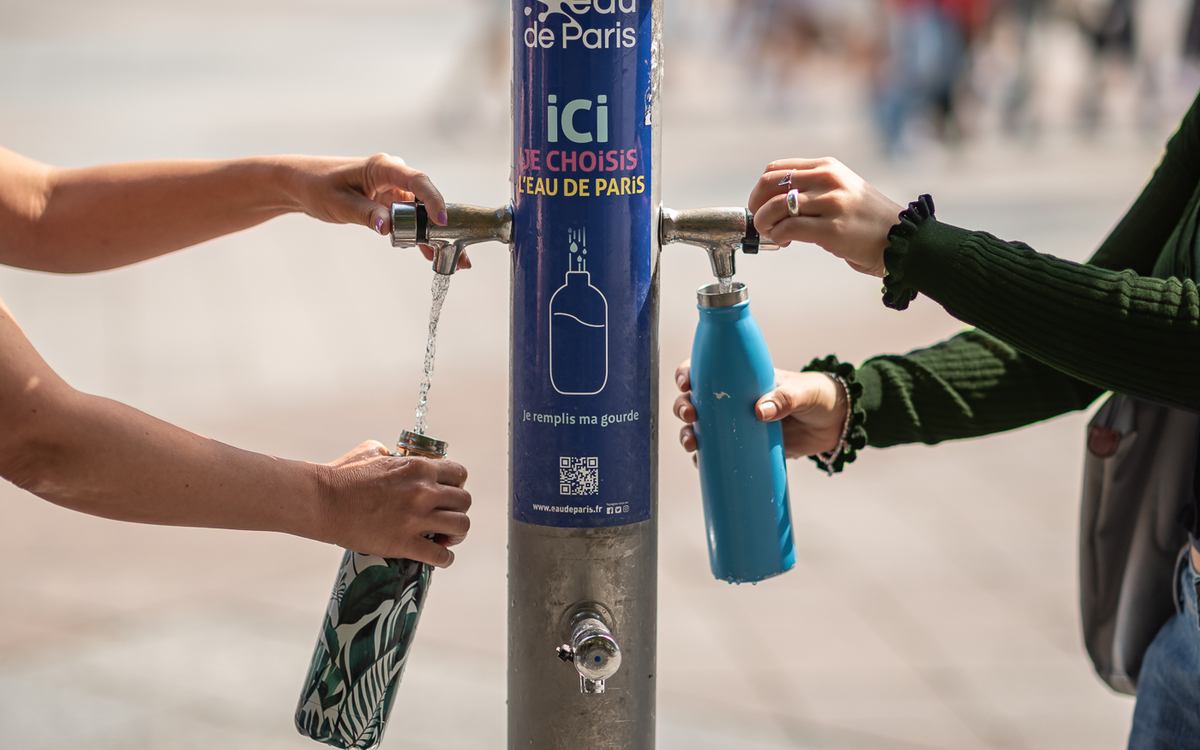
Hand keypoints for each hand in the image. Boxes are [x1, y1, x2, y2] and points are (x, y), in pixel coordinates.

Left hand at [283, 153, 470, 268]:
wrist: (301, 184)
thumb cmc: (317, 186)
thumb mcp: (339, 203)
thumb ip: (367, 215)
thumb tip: (388, 228)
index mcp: (383, 168)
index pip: (417, 181)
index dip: (433, 200)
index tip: (443, 221)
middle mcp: (394, 176)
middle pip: (427, 200)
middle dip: (445, 226)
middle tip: (460, 253)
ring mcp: (394, 189)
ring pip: (422, 213)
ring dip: (436, 236)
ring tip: (455, 261)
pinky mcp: (391, 203)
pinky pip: (411, 220)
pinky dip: (420, 237)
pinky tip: (432, 255)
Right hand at [316, 441, 471, 566]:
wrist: (322, 501)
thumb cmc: (342, 475)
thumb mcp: (371, 450)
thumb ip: (392, 454)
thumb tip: (395, 455)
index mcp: (418, 467)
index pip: (459, 474)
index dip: (456, 485)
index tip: (448, 494)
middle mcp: (423, 491)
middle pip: (465, 501)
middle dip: (458, 509)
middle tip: (447, 518)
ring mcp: (415, 518)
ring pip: (461, 526)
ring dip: (457, 534)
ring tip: (446, 538)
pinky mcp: (404, 543)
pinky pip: (441, 555)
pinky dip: (445, 558)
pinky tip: (439, 557)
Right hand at [673, 360, 847, 460]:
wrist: (836, 424)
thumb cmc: (819, 396)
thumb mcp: (804, 391)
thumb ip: (785, 398)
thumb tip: (760, 411)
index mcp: (743, 378)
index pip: (707, 370)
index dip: (689, 373)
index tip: (687, 383)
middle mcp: (733, 401)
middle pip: (696, 400)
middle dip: (684, 407)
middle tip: (690, 415)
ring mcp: (737, 425)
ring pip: (701, 428)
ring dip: (689, 435)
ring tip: (692, 444)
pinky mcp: (745, 448)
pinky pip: (718, 454)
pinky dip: (705, 460)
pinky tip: (701, 464)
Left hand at [748, 157, 902, 277]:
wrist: (901, 239)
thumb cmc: (865, 219)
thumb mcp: (840, 189)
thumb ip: (811, 188)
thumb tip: (773, 202)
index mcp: (827, 166)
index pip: (776, 169)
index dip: (760, 189)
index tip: (760, 206)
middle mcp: (828, 179)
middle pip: (769, 184)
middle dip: (756, 205)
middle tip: (760, 222)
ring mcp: (831, 203)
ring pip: (776, 207)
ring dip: (765, 223)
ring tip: (773, 234)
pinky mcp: (833, 229)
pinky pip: (789, 228)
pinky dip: (778, 236)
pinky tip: (784, 242)